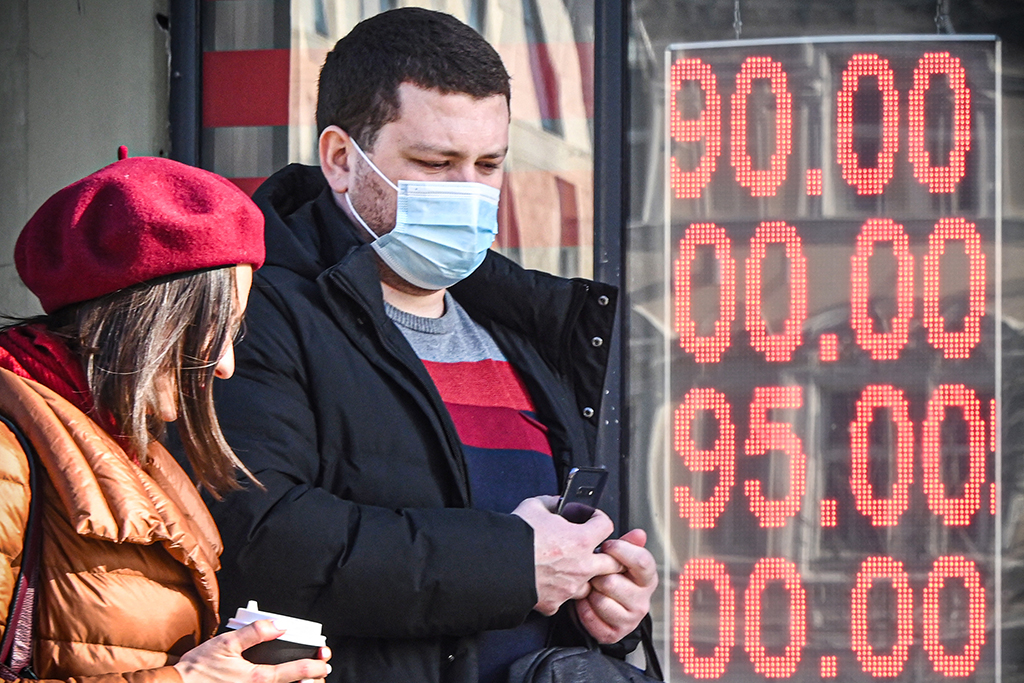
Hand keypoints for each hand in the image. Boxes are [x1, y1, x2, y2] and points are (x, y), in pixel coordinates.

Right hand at [174, 620, 331, 682]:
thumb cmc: (197, 671)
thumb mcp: (226, 643)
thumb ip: (255, 632)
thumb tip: (278, 625)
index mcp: (258, 678)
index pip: (297, 671)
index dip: (315, 666)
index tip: (324, 662)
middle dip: (312, 680)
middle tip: (320, 672)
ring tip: (306, 679)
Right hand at [512, 495, 622, 615]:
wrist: (495, 566)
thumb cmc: (515, 538)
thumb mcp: (534, 506)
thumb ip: (552, 503)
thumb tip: (557, 503)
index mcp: (580, 540)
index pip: (606, 526)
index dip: (599, 518)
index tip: (591, 519)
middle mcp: (581, 566)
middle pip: (613, 563)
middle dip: (608, 555)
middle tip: (597, 549)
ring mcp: (569, 587)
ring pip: (591, 585)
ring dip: (586, 576)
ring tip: (571, 568)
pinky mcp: (554, 603)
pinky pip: (565, 599)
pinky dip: (561, 592)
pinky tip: (551, 582)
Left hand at [575, 528, 657, 643]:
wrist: (608, 609)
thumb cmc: (614, 578)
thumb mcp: (622, 560)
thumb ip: (628, 545)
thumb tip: (639, 534)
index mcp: (647, 579)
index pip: (641, 561)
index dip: (620, 551)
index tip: (607, 546)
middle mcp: (642, 601)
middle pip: (612, 582)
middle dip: (598, 575)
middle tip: (595, 573)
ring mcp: (629, 619)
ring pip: (599, 600)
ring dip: (589, 593)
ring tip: (591, 588)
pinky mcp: (613, 634)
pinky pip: (590, 618)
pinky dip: (582, 609)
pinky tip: (586, 602)